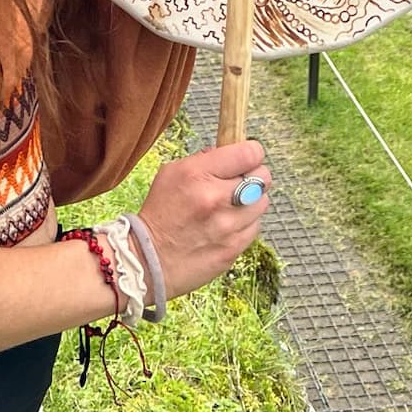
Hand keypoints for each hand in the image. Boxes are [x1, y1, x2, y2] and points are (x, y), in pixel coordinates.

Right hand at [135, 140, 270, 299]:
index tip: (246, 157)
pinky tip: (228, 224)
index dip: (251, 153)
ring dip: (252, 201)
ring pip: (262, 202)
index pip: (249, 153)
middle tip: (241, 181)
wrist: (149, 260)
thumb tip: (229, 152)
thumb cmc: (160, 212)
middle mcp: (216, 199)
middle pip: (263, 177)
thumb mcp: (172, 172)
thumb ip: (203, 159)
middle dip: (254, 176)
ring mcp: (227, 227)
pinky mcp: (233, 249)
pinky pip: (255, 227)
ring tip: (233, 205)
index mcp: (199, 174)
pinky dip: (246, 223)